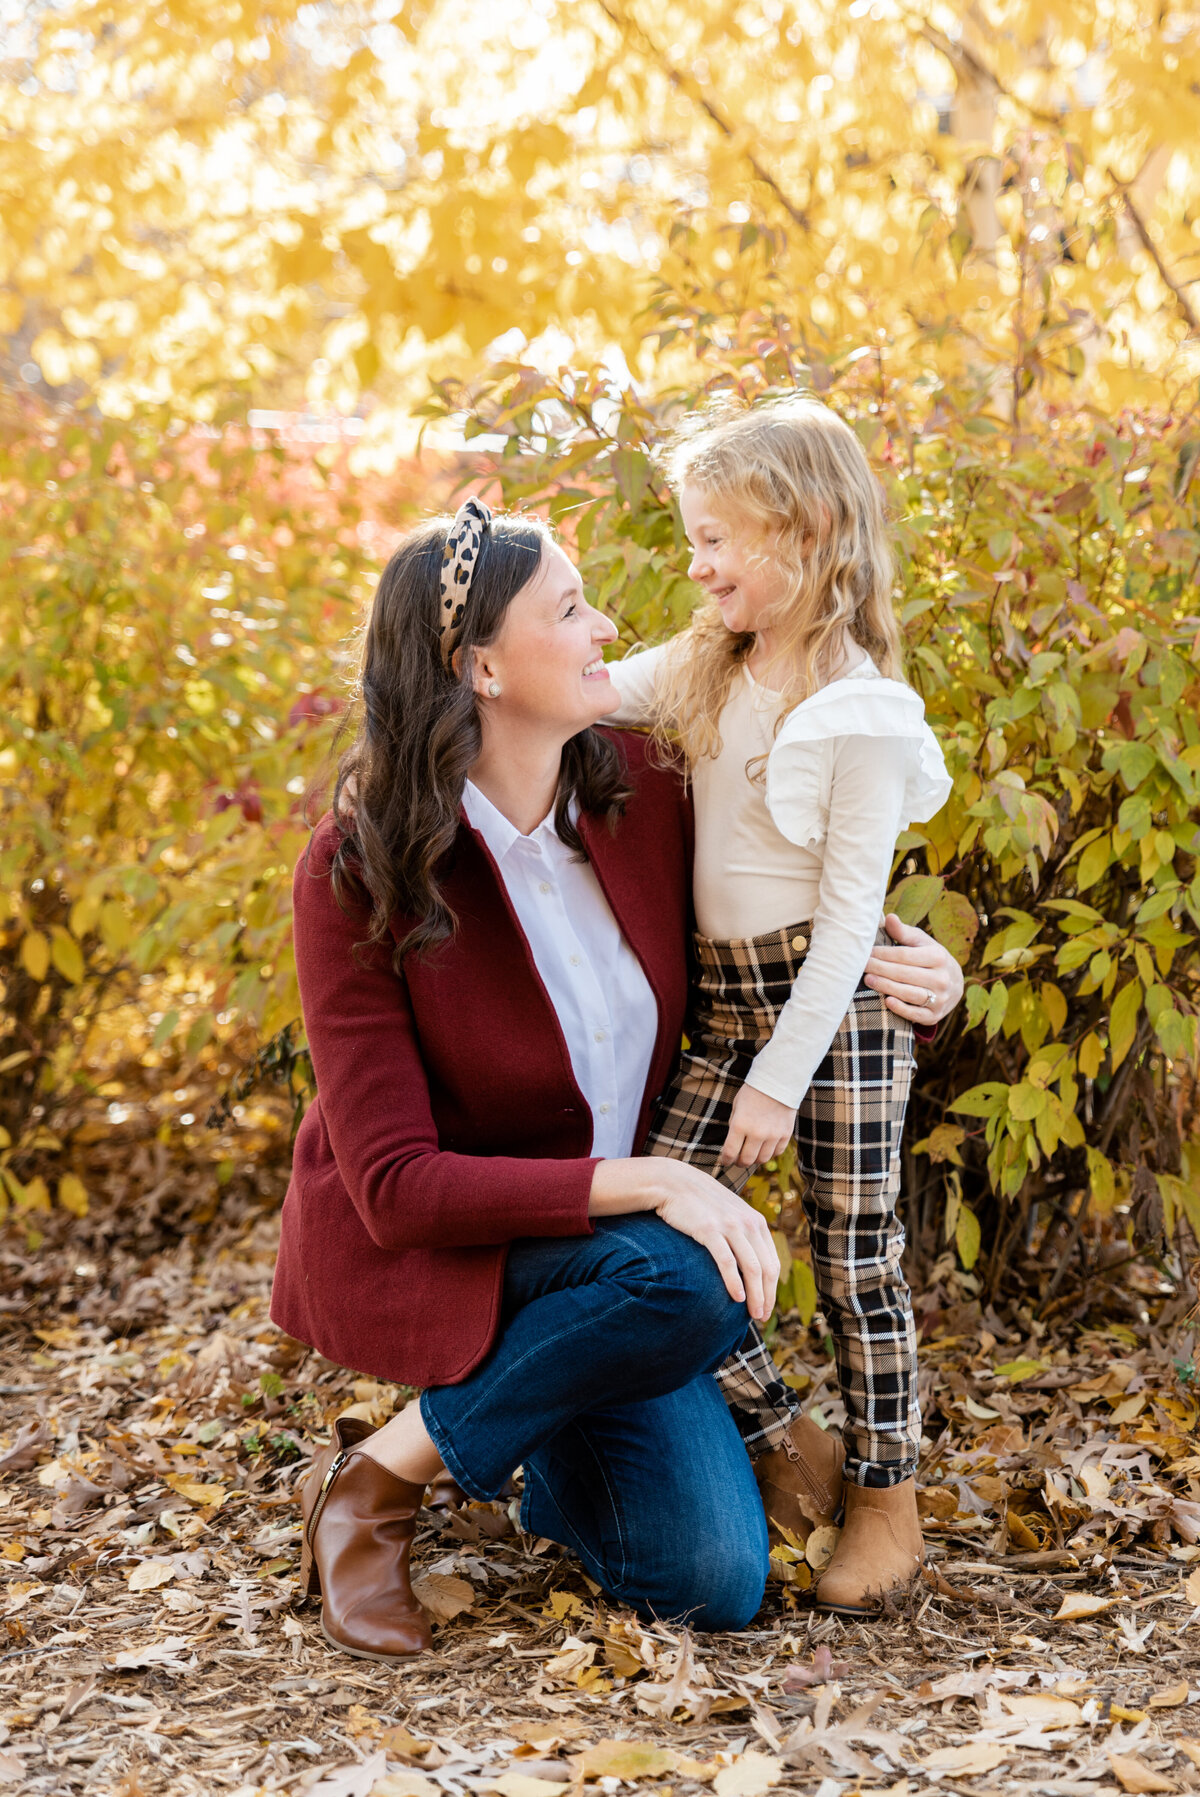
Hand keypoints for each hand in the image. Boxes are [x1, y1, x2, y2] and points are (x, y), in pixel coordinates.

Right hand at [653, 1160, 780, 1321]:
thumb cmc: (699, 1203)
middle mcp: (748, 1224)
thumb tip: (747, 1263)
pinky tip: (737, 1298)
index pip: (772, 1262)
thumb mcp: (729, 1213)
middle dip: (767, 1297)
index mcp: (756, 1222)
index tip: (767, 1307)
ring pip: (751, 1267)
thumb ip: (742, 1232)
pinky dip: (734, 1282)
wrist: (672, 1182)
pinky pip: (727, 1261)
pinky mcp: (709, 1230)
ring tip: (753, 1315)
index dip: (772, 1289)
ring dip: (755, 1295)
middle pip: (766, 1268)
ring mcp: (729, 1226)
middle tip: (762, 1317)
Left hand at [721, 1082, 796, 1171]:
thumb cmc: (753, 1092)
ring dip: (755, 1160)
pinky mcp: (785, 1134)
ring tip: (752, 1155)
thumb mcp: (736, 1106)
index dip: (726, 1160)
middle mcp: (756, 1133)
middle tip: (738, 1161)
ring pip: (762, 1159)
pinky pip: (777, 1152)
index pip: (730, 1152)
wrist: (777, 1081)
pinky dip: (770, 1153)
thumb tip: (734, 1143)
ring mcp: (773, 1135)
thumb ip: (734, 1125)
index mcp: (740, 1124)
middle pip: (747, 1160)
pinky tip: (765, 1148)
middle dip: (740, 1163)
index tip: (726, 1161)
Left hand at [864, 913, 963, 1022]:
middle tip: (861, 966)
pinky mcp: (934, 1016)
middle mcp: (942, 978)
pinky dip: (901, 1008)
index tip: (866, 952)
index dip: (883, 954)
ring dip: (886, 987)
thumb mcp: (922, 943)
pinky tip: (886, 1001)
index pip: (904, 955)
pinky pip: (916, 1013)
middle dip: (880, 969)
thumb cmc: (930, 958)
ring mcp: (940, 998)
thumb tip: (890, 917)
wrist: (954, 984)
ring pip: (909, 993)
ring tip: (868, 980)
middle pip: (904, 973)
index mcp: (938, 956)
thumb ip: (904, 933)